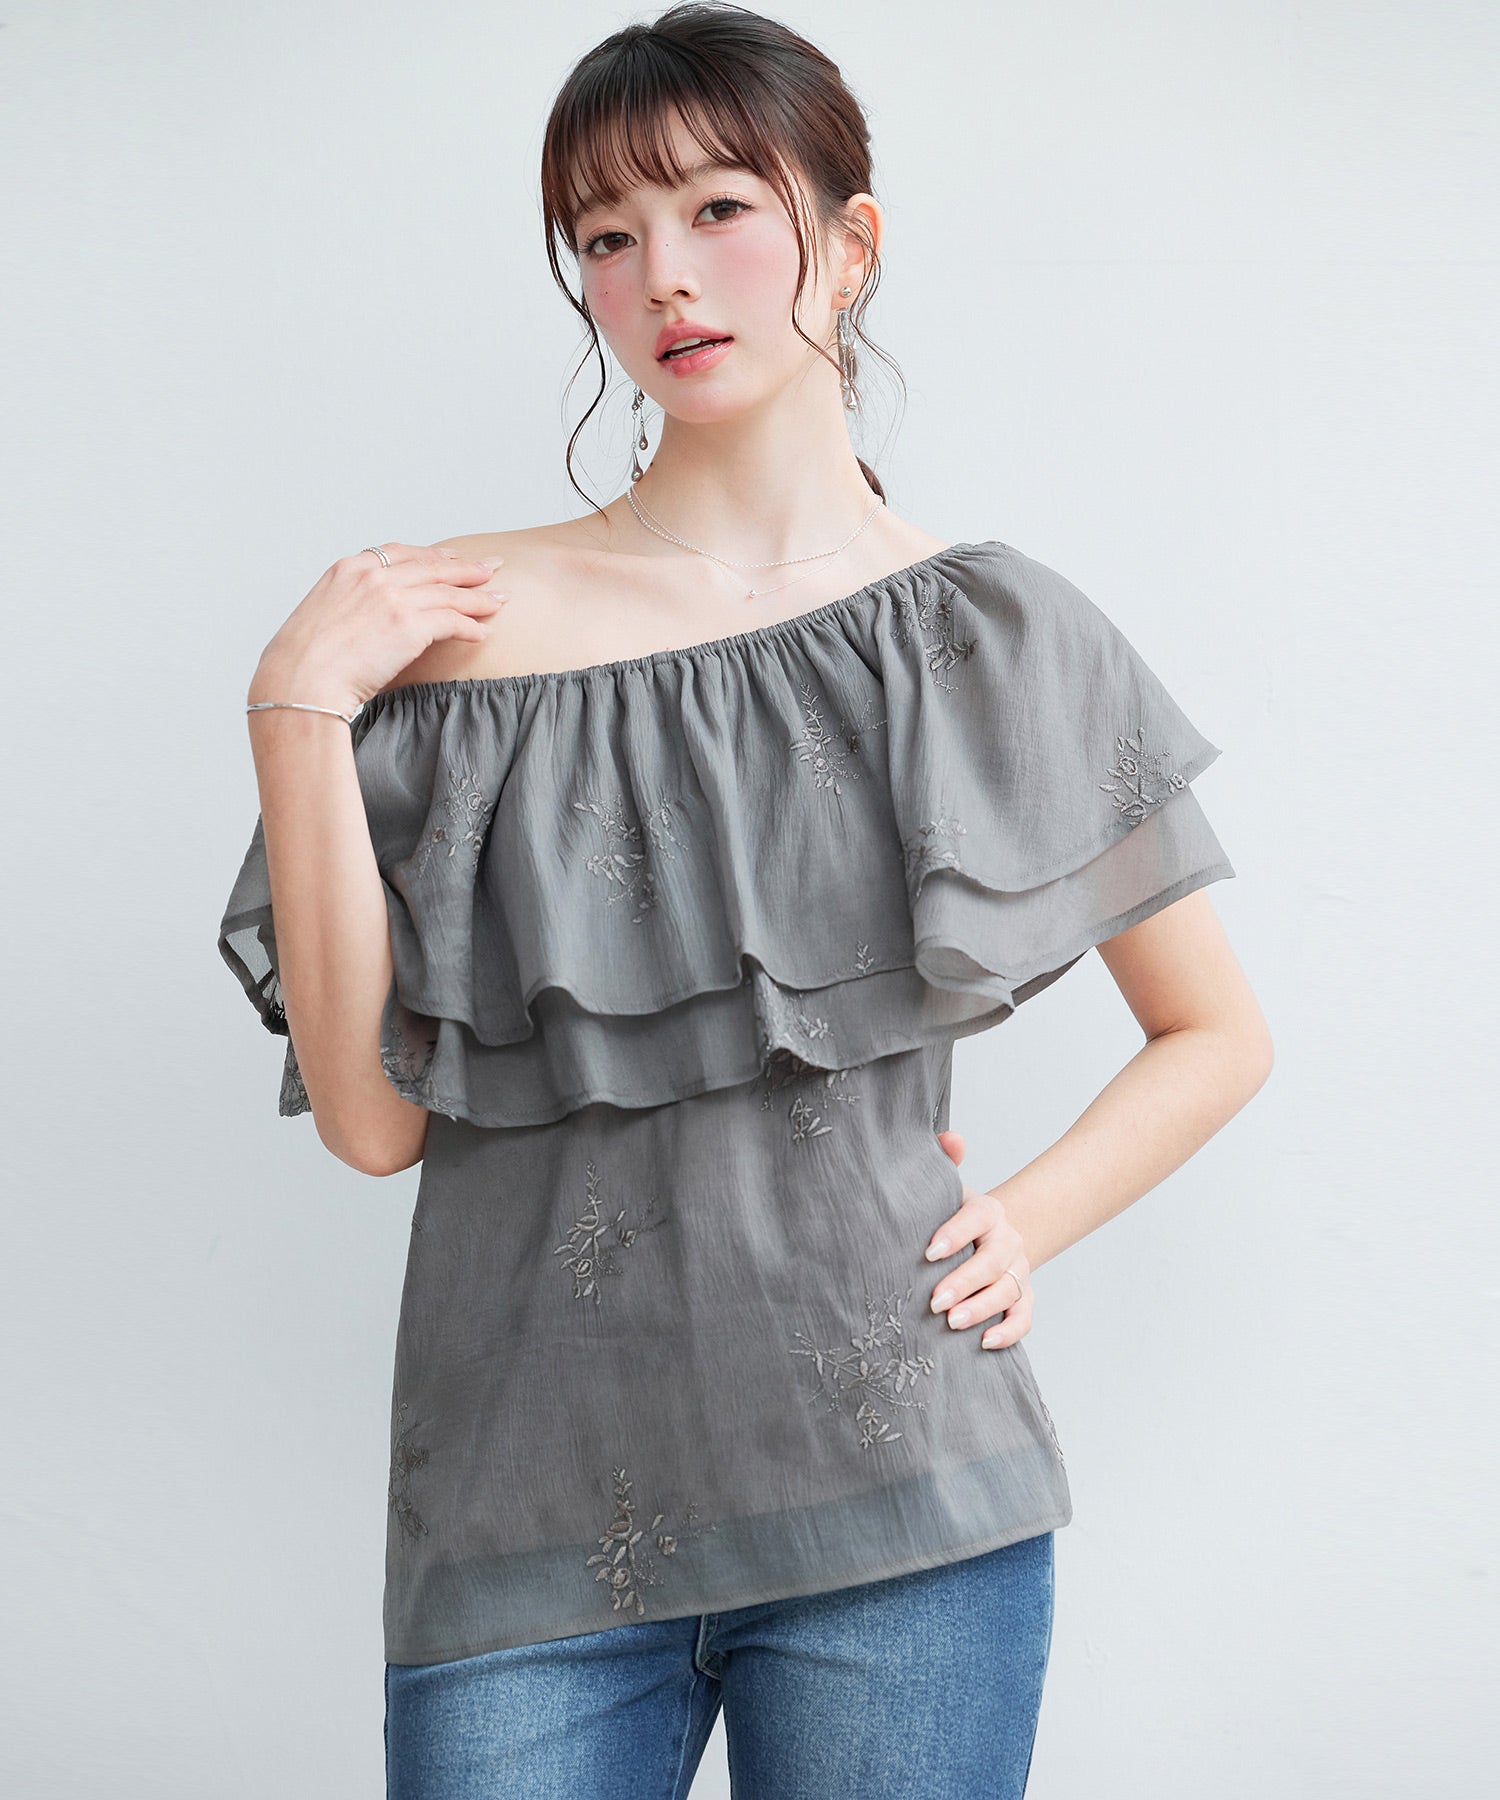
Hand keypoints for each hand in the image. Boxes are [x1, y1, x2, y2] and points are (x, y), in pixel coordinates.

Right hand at [248, 540, 507, 716]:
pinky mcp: (409, 625)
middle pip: (432, 567)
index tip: (451, 559)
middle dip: (466, 568)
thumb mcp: (320, 617)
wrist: (299, 681)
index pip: (401, 553)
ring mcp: (392, 598)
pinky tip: (482, 633)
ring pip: (448, 592)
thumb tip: (363, 622)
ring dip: (478, 597)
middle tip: (492, 567)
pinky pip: (451, 621)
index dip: (433, 557)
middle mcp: (373, 576)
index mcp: (349, 569)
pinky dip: (470, 626)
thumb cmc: (302, 662)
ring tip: (500, 600)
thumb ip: (348, 607)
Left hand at [924, 1129, 1034, 1349]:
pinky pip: (1024, 1316)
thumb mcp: (947, 1188)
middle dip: (964, 1281)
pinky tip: (985, 1342)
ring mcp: (1018, 1269)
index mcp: (987, 1212)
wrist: (991, 1235)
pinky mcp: (1024, 1296)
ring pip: (1008, 1290)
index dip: (956, 1233)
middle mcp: (1007, 1240)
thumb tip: (953, 1138)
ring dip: (981, 1307)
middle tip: (935, 1300)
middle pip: (993, 1261)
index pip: (977, 1217)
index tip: (928, 1251)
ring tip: (952, 1323)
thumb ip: (945, 1159)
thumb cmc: (954, 1214)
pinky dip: (1009, 1331)